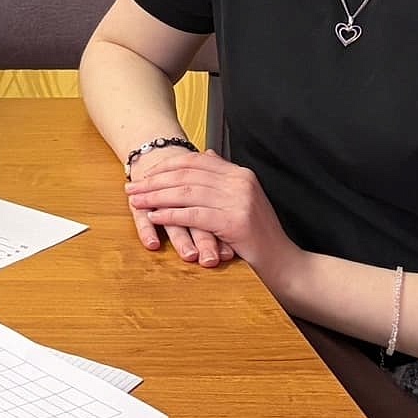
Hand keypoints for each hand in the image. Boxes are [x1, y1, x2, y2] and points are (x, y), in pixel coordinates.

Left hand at [125, 151, 297, 271]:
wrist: (284, 264)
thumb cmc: (260, 236)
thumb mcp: (244, 200)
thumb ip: (225, 178)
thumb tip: (207, 154)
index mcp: (241, 174)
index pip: (196, 162)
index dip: (166, 166)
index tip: (145, 173)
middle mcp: (240, 182)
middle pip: (187, 175)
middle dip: (155, 181)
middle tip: (133, 186)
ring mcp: (239, 201)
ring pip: (187, 193)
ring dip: (156, 197)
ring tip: (137, 201)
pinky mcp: (234, 221)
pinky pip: (194, 215)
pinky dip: (170, 215)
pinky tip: (154, 217)